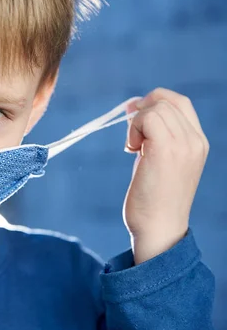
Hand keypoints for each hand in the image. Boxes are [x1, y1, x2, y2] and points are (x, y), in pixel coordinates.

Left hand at [123, 88, 208, 264]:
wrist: (159, 228)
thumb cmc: (154, 199)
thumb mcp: (161, 161)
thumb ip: (156, 136)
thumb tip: (134, 107)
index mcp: (198, 142)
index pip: (179, 102)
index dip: (154, 101)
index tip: (136, 119)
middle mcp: (195, 140)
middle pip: (165, 100)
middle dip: (142, 111)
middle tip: (132, 137)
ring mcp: (183, 144)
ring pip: (155, 107)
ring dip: (136, 123)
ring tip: (134, 148)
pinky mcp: (165, 150)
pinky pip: (147, 118)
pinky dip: (133, 128)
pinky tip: (131, 150)